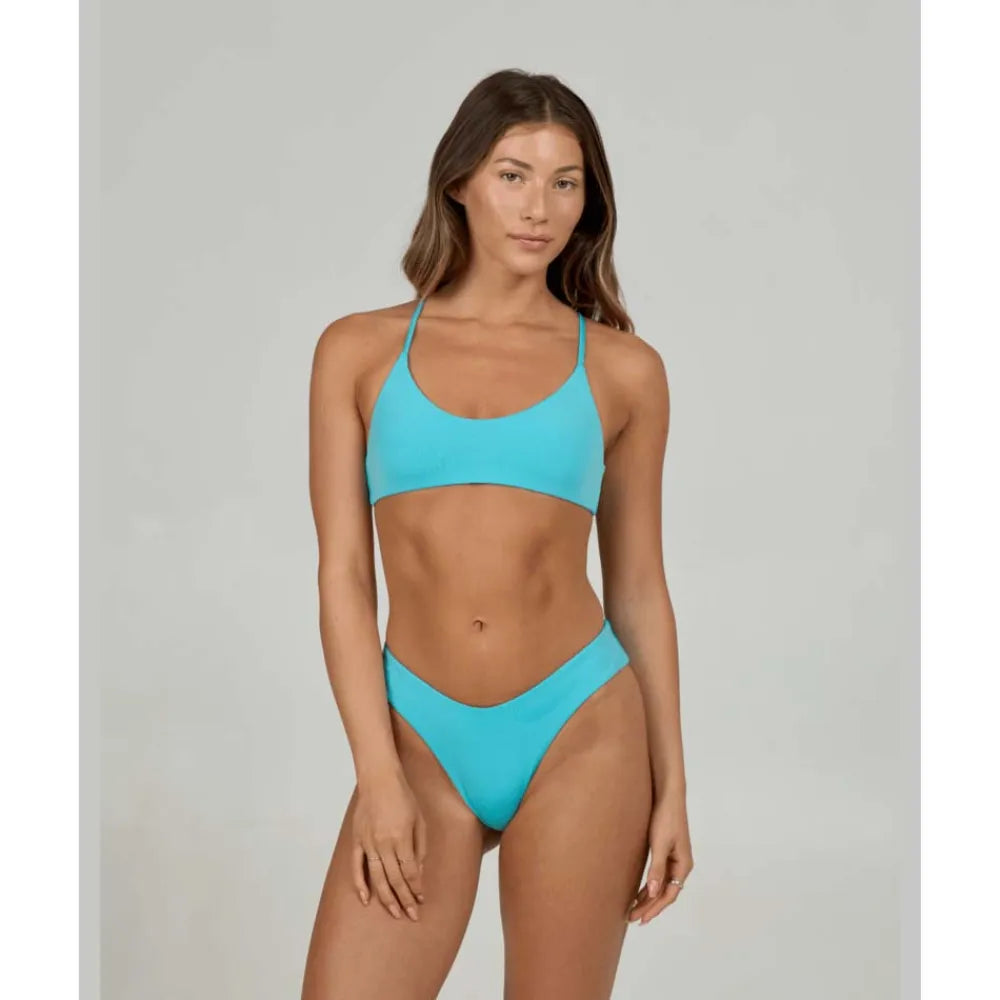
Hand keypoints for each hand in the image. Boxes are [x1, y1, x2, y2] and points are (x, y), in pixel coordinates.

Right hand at [351, 766, 427, 921]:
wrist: (379, 780)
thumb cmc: (403, 797)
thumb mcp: (419, 820)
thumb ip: (419, 847)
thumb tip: (418, 872)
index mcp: (401, 838)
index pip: (409, 872)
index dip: (416, 888)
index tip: (421, 900)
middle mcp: (383, 844)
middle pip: (395, 879)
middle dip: (405, 900)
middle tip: (412, 915)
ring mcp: (368, 843)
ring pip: (377, 878)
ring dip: (387, 898)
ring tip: (395, 913)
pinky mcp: (357, 841)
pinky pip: (356, 867)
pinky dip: (360, 884)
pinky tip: (366, 899)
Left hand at [627, 792, 692, 924]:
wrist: (668, 795)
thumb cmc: (665, 818)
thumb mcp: (660, 844)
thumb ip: (657, 868)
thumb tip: (653, 893)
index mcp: (683, 865)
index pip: (669, 894)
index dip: (655, 908)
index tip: (640, 919)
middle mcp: (681, 865)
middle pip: (666, 892)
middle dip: (650, 907)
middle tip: (632, 918)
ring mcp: (675, 859)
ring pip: (662, 885)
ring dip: (649, 898)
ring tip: (633, 909)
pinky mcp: (666, 851)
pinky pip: (659, 875)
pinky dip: (650, 885)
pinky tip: (639, 891)